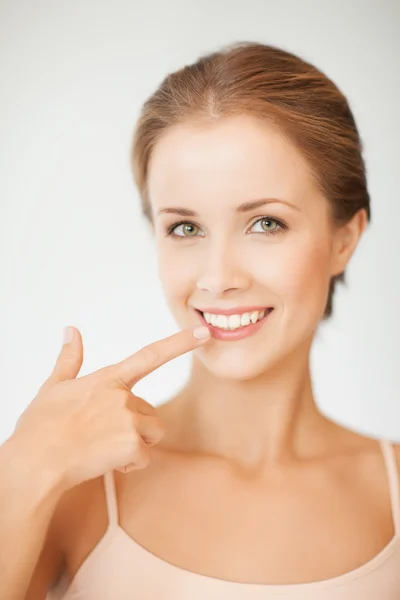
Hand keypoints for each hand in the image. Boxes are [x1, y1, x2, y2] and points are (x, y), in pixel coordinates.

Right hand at [12, 324, 209, 489]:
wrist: (36, 461)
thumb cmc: (41, 427)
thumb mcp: (53, 387)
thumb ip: (70, 359)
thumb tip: (71, 331)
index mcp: (108, 378)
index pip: (151, 355)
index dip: (180, 343)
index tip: (203, 332)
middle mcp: (123, 396)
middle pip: (150, 411)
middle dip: (134, 425)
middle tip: (102, 434)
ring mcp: (129, 420)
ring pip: (152, 432)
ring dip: (137, 443)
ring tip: (105, 447)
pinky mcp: (132, 445)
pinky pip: (145, 457)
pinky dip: (130, 464)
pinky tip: (106, 462)